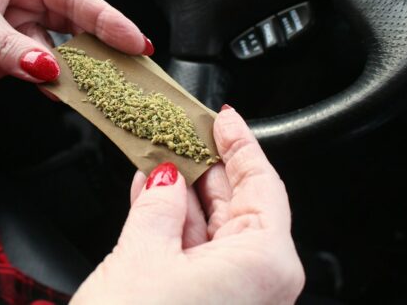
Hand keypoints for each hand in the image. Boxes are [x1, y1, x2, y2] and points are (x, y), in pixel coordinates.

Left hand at [0, 0, 151, 83]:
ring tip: (107, 88)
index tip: (134, 40)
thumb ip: (11, 47)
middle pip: (77, 24)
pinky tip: (69, 94)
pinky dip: (55, 86)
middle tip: (133, 69)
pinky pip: (40, 73)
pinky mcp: (8, 59)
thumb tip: (49, 70)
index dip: (108, 18)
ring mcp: (19, 30)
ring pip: (62, 53)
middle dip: (104, 47)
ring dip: (80, 72)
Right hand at [72, 106, 304, 304]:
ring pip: (212, 228)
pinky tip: (150, 197)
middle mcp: (258, 284)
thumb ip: (157, 203)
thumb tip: (164, 175)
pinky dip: (173, 224)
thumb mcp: (142, 253)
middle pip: (239, 204)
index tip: (224, 119)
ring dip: (182, 193)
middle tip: (178, 132)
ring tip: (155, 157)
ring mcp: (233, 299)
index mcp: (265, 264)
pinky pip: (196, 253)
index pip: (262, 184)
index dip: (241, 144)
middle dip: (205, 166)